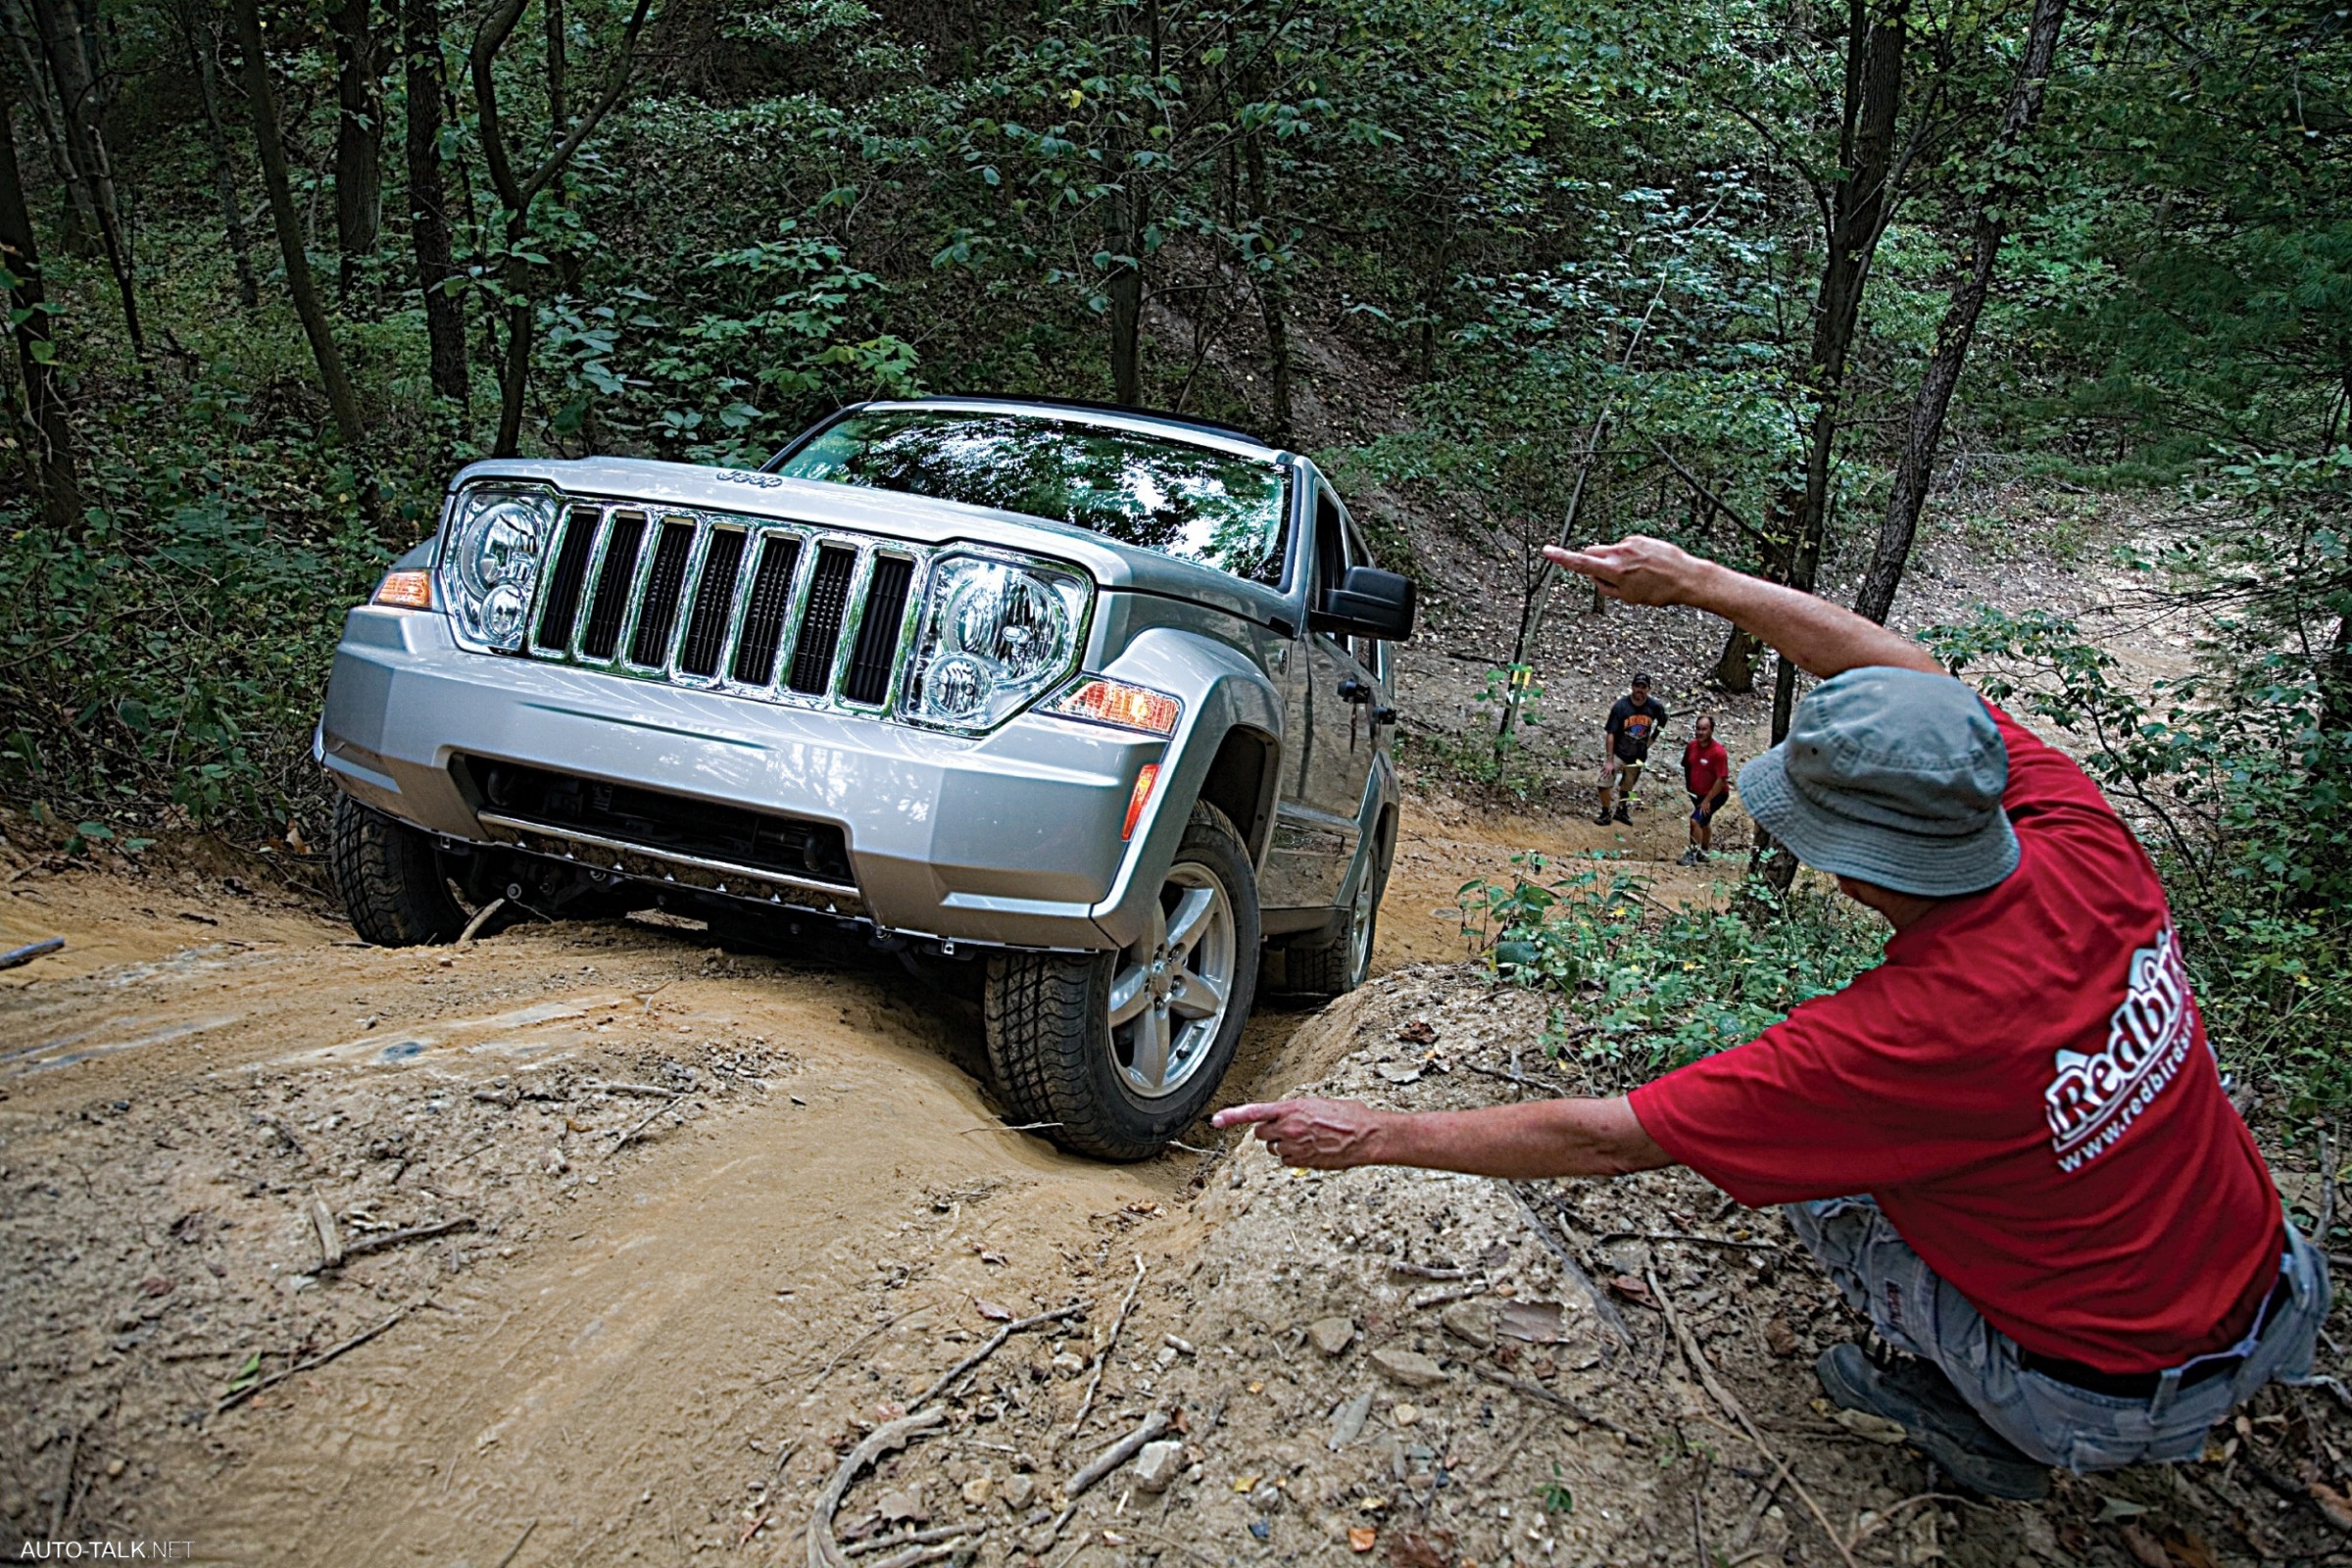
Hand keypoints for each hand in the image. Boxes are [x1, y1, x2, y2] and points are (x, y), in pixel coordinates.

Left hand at [1211, 1097, 1394, 1169]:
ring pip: (1273, 1149)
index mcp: (1292, 1108)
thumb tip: (1288, 1116)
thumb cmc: (1349, 1116)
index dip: (1232, 1116)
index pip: (1255, 1111)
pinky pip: (1285, 1161)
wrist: (1366, 1136)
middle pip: (1261, 1133)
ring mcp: (1294, 1146)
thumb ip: (1297, 1110)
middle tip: (1288, 1129)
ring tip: (1306, 1140)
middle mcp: (1289, 1127)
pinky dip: (1293, 1158)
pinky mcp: (1301, 1162)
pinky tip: (1311, 1150)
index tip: (1216, 1120)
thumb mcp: (1319, 1104)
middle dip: (1270, 1132)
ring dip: (1282, 1145)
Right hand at [1543, 536, 1710, 606]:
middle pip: (1592, 552)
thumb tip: (1594, 577)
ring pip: (1610, 550)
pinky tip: (1645, 566)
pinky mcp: (1640, 538)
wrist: (1687, 577)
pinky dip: (1629, 555)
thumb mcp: (1628, 598)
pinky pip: (1626, 546)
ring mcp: (1631, 544)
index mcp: (1614, 571)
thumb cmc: (1660, 592)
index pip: (1581, 563)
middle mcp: (1620, 553)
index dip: (1562, 558)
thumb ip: (1606, 587)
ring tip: (1638, 573)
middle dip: (1593, 561)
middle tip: (1608, 576)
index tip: (1548, 551)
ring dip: (1614, 560)